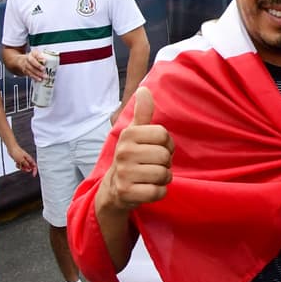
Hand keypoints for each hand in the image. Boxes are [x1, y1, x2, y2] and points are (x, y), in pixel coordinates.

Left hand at [7, 145, 36, 175]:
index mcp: (29, 159)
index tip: (33, 174)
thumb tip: (29, 168)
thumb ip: (26, 164)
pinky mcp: (20, 160)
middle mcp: (27, 160)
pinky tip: (16, 163)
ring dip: (21, 167)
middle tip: (23, 169)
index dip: (34, 171)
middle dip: (26, 169)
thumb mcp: (21, 160)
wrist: (11, 148)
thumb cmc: (16, 151)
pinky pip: (20, 165)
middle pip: (29, 167)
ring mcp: (23, 160)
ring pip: (24, 167)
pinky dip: (18, 165)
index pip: (34, 166)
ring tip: (18, 164)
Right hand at [19, 50, 47, 81]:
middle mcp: (28, 58)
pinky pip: (29, 74)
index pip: (35, 53)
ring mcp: (26, 65)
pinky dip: (35, 77)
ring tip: (44, 76)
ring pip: (30, 69)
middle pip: (32, 61)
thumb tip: (54, 59)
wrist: (21, 61)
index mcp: (33, 53)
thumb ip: (45, 57)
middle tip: (44, 69)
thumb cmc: (33, 58)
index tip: (44, 60)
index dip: (39, 56)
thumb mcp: (38, 55)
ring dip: (37, 73)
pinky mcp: (25, 71)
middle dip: (38, 66)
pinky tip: (39, 79)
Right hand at [103, 87, 173, 210]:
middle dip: (165, 163)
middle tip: (152, 165)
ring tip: (149, 177)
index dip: (166, 144)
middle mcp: (123, 152)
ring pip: (164, 174)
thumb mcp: (135, 133)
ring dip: (163, 178)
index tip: (155, 149)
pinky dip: (159, 192)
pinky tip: (147, 188)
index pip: (164, 135)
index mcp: (128, 135)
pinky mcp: (127, 192)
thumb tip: (144, 89)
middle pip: (166, 156)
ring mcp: (124, 173)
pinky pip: (159, 192)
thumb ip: (143, 113)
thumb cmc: (131, 157)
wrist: (114, 187)